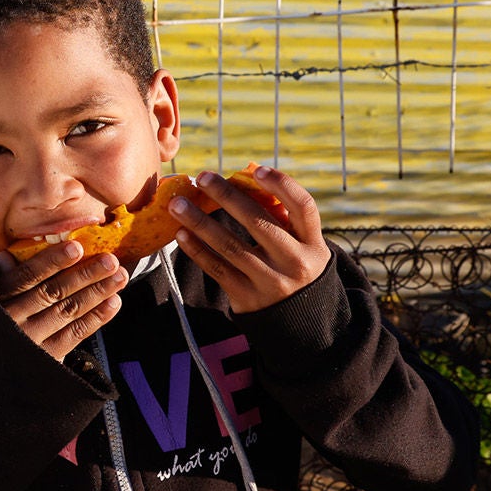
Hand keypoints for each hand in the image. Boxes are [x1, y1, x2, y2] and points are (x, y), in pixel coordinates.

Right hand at [0, 241, 128, 360]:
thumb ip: (1, 281)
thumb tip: (7, 254)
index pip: (27, 276)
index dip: (52, 261)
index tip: (77, 248)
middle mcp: (13, 321)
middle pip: (54, 292)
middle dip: (85, 275)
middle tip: (111, 260)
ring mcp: (31, 342)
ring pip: (69, 311)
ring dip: (97, 292)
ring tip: (119, 277)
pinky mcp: (47, 361)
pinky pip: (75, 335)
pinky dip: (96, 318)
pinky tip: (113, 303)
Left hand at [169, 165, 330, 313]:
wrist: (297, 321)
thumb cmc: (292, 267)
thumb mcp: (302, 246)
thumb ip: (281, 218)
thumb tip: (244, 179)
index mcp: (313, 243)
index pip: (303, 207)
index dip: (281, 185)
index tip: (256, 169)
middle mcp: (295, 262)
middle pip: (258, 223)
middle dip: (227, 196)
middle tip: (203, 177)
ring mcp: (270, 281)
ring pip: (230, 246)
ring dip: (200, 222)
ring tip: (178, 205)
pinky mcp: (246, 297)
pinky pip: (217, 268)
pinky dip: (197, 250)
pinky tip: (181, 233)